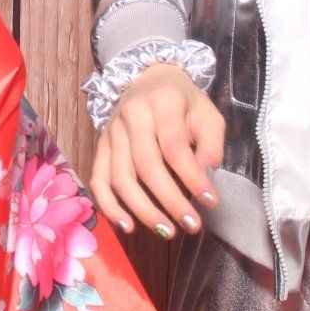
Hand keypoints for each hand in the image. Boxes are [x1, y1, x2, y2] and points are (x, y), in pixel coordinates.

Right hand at [89, 62, 223, 239]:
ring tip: (167, 231)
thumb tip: (206, 174)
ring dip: (143, 210)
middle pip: (146, 166)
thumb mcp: (207, 114)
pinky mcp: (100, 146)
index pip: (174, 147)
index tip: (211, 202)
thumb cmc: (183, 102)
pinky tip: (128, 226)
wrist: (150, 79)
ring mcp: (111, 131)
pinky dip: (110, 206)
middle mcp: (131, 115)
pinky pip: (99, 180)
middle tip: (192, 224)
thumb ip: (211, 143)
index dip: (192, 178)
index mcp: (162, 102)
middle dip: (170, 201)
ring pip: (121, 177)